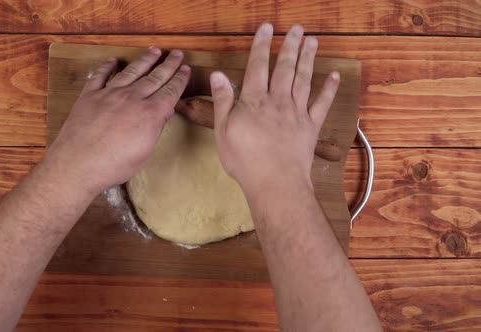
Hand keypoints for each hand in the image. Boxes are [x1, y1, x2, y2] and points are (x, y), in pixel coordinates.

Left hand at [46, 48, 190, 192]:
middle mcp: (131, 98)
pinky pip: (100, 75)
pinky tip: (114, 60)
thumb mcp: (144, 152)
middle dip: (168, 65)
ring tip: (154, 51)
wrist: (78, 164)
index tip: (186, 69)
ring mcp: (109, 94)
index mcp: (149, 114)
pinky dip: (107, 66)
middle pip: (154, 77)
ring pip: (131, 72)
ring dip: (145, 60)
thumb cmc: (114, 165)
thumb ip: (154, 129)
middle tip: (177, 54)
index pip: (170, 92)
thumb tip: (162, 113)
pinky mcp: (89, 96)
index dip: (180, 80)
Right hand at [210, 23, 339, 196]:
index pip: (257, 67)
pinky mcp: (311, 127)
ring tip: (312, 41)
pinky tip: (335, 75)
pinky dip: (329, 89)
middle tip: (296, 28)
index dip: (261, 45)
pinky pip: (322, 104)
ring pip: (303, 79)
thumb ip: (223, 101)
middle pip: (284, 68)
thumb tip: (218, 75)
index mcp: (254, 101)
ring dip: (308, 59)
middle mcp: (277, 101)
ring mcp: (296, 113)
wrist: (275, 182)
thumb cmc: (244, 160)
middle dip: (289, 46)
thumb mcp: (223, 131)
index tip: (266, 28)